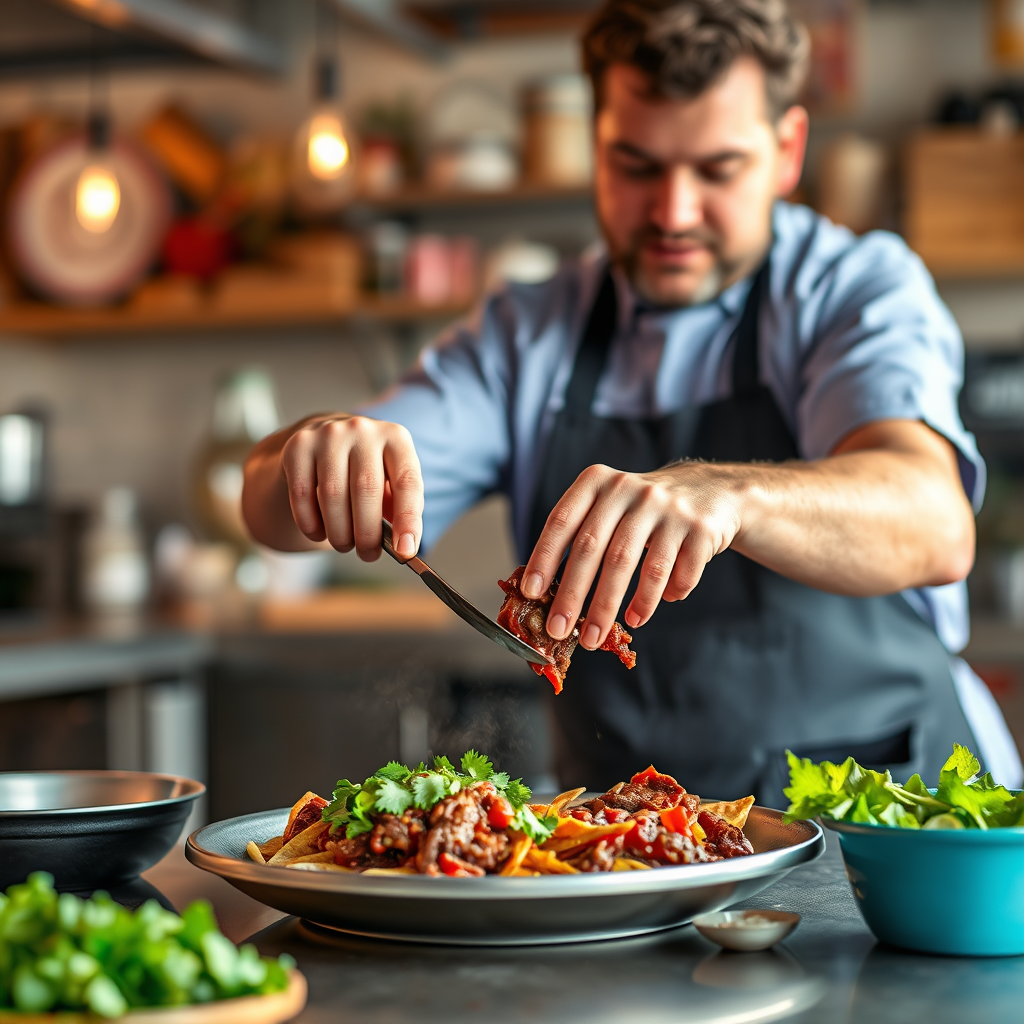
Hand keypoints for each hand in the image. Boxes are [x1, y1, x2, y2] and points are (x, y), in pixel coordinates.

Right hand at [276, 414, 423, 559]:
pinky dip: (311, 523)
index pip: (407, 482)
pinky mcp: (298, 446)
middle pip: (366, 489)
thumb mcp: (391, 483)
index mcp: (395, 438)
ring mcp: (327, 435)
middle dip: (367, 533)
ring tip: (344, 544)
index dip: (407, 520)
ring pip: (332, 495)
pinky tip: (319, 533)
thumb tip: (403, 547)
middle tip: (368, 555)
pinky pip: (302, 494)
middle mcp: (362, 430)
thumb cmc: (367, 471)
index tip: (405, 552)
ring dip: (339, 532)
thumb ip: (401, 510)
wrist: (325, 442)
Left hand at [521, 462, 744, 650]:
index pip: (563, 521)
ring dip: (611, 607)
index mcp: (598, 481)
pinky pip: (676, 574)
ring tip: (597, 635)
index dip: (544, 558)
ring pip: (635, 566)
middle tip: (559, 630)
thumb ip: (579, 535)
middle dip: (574, 596)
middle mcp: (630, 489)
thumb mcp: (608, 506)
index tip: (531, 593)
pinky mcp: (700, 529)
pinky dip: (656, 600)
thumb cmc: (641, 510)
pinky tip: (640, 615)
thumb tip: (543, 593)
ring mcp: (668, 508)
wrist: (710, 491)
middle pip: (594, 548)